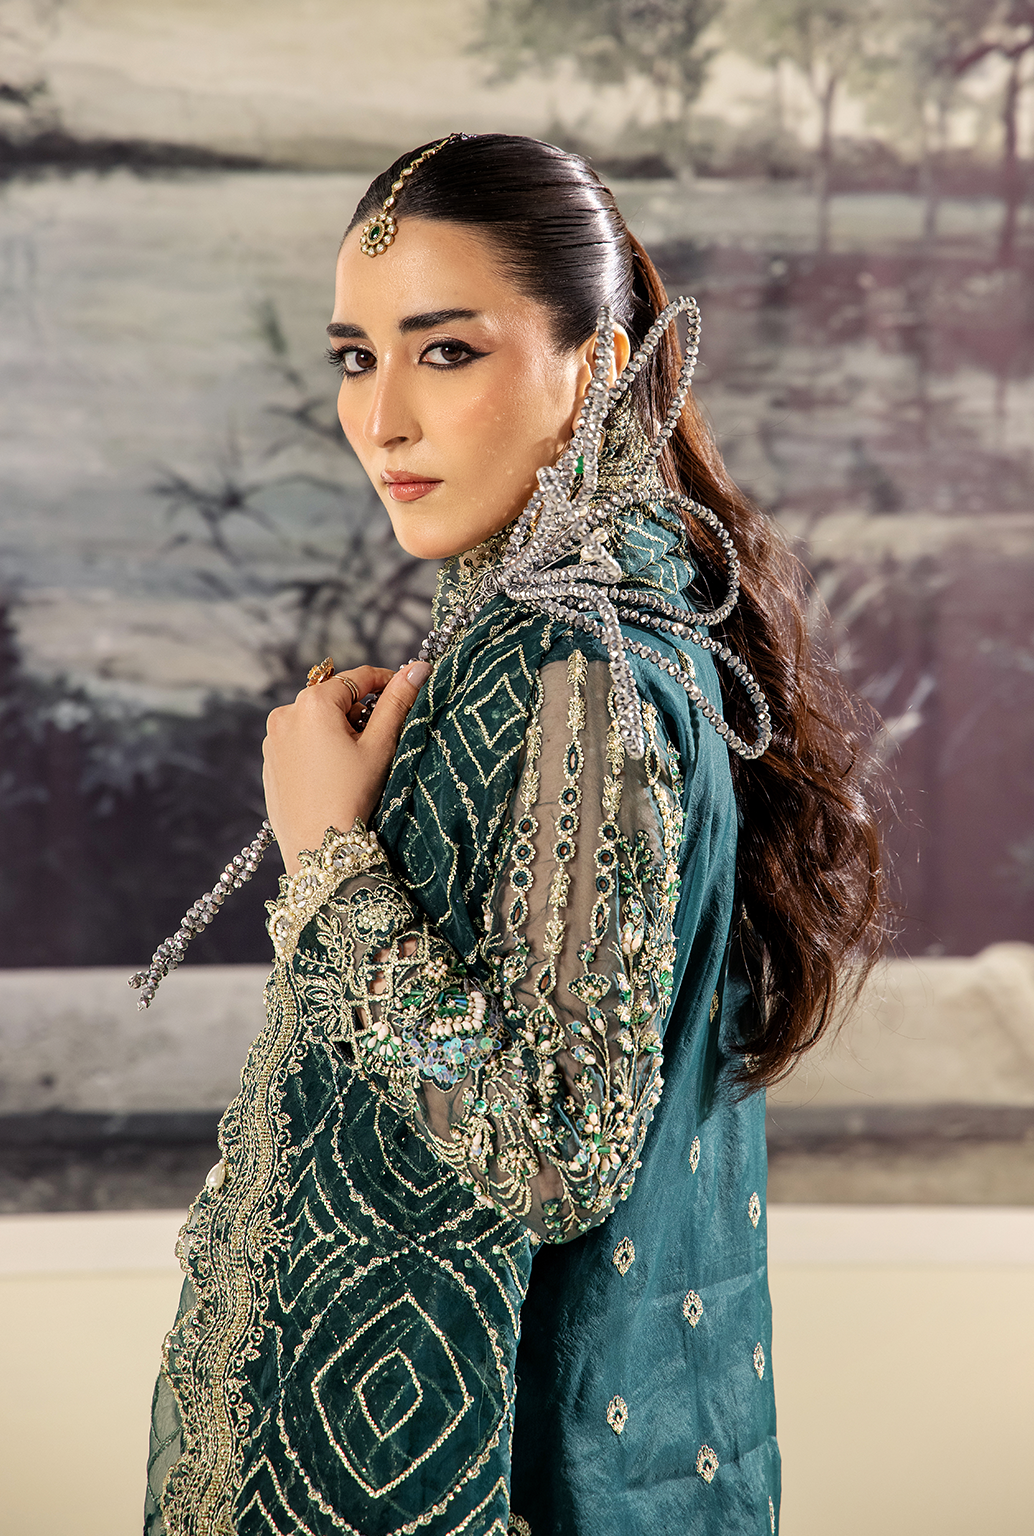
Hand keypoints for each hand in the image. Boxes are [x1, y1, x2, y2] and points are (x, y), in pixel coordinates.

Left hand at [263, 660, 430, 873]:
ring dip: (338, 728)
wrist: (319, 846)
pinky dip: (319, 746)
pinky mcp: (270, 760)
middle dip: (360, 711)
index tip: (407, 691)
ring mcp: (273, 738)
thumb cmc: (352, 795)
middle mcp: (286, 713)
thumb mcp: (380, 746)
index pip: (359, 677)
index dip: (387, 682)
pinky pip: (299, 740)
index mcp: (314, 703)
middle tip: (379, 740)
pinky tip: (333, 774)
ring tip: (355, 761)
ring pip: (316, 719)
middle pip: (335, 697)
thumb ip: (398, 702)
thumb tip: (418, 667)